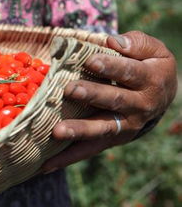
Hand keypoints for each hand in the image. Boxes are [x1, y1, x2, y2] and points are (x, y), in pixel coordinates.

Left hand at [41, 31, 177, 172]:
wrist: (162, 97)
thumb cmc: (148, 66)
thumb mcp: (152, 50)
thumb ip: (135, 43)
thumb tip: (113, 41)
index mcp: (149, 81)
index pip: (129, 73)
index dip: (111, 67)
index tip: (90, 61)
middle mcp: (139, 107)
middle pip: (113, 101)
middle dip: (91, 95)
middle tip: (70, 90)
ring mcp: (124, 126)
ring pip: (101, 129)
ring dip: (79, 131)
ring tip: (57, 131)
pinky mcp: (110, 140)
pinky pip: (88, 150)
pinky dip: (67, 158)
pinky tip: (45, 164)